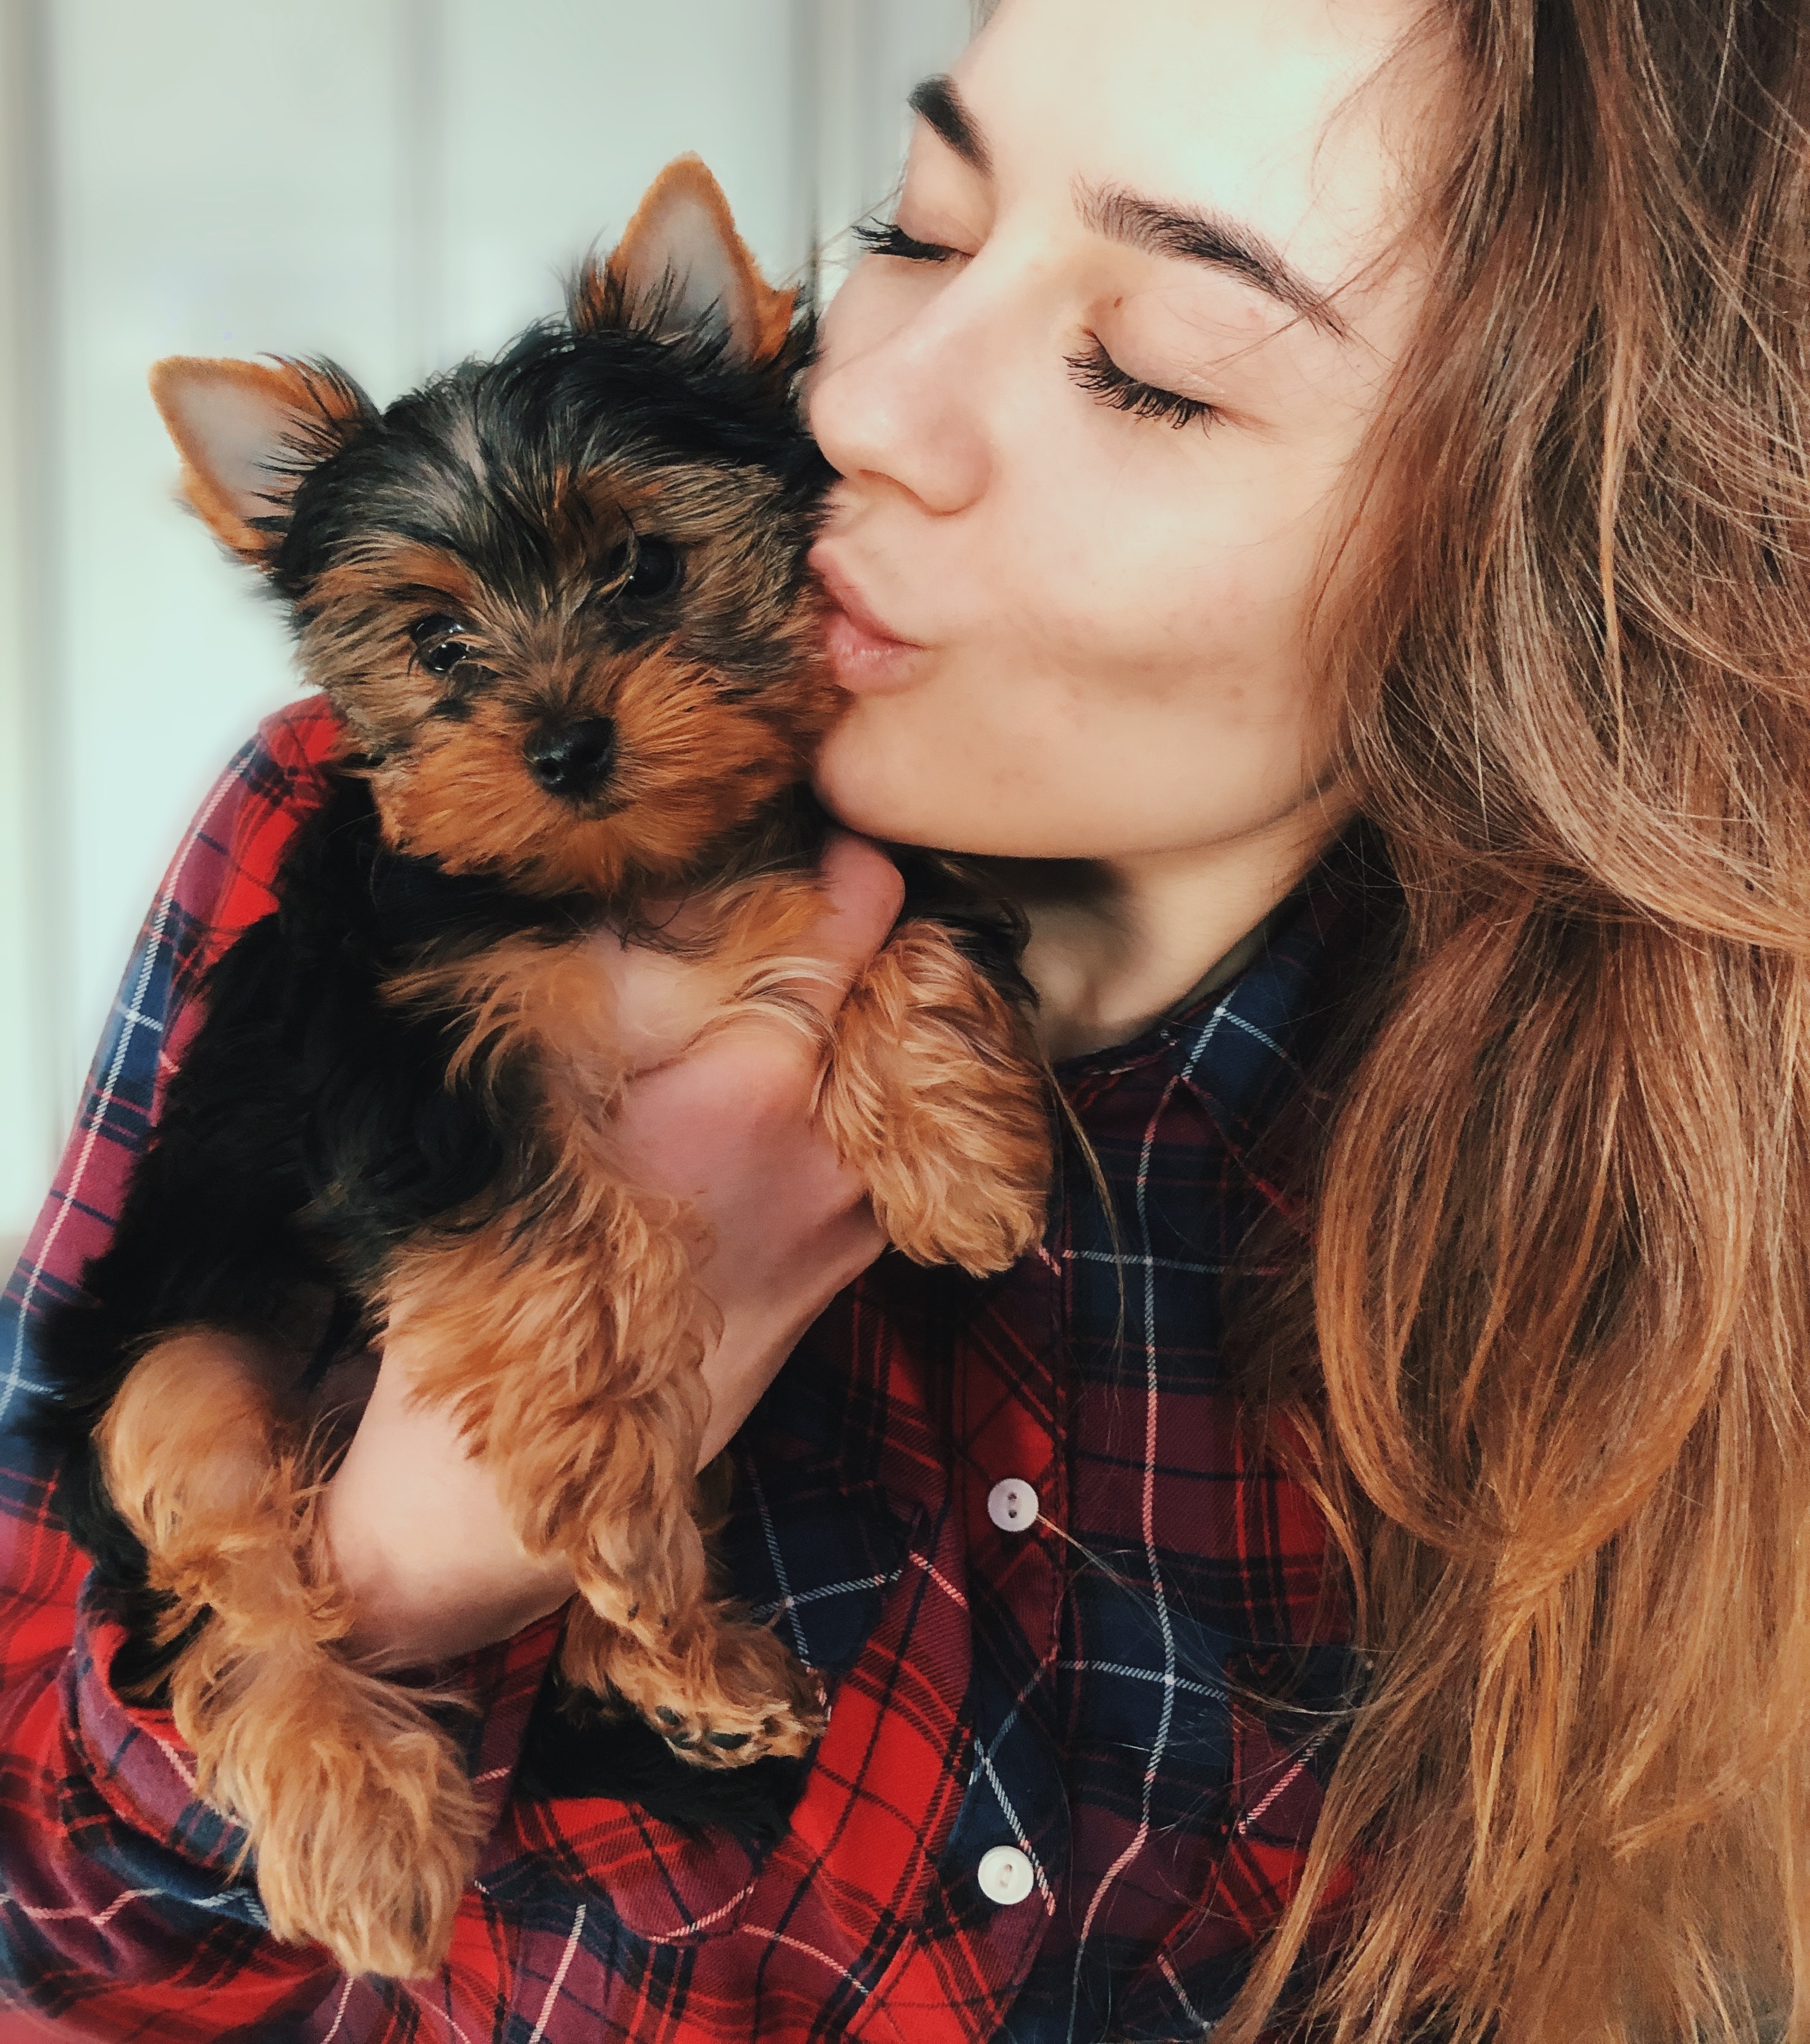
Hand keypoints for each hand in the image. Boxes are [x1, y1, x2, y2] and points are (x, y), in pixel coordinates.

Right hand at [321, 833, 901, 1664]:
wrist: (517, 1492)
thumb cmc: (494, 1281)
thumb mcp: (527, 1100)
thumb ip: (609, 974)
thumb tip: (651, 880)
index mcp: (753, 1085)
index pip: (854, 920)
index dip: (839, 859)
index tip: (811, 831)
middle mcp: (831, 1145)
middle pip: (893, 983)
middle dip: (852, 934)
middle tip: (792, 900)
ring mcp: (853, 1214)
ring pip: (894, 1063)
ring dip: (854, 1016)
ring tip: (780, 993)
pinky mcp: (851, 1263)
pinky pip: (881, 1140)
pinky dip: (852, 1096)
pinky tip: (782, 1091)